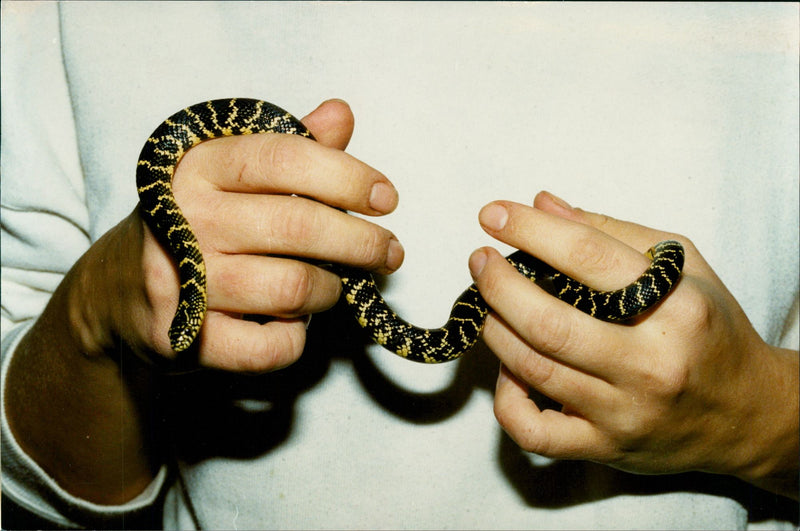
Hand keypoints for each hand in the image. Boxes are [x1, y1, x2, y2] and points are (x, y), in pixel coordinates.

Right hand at [88, 99, 402, 370]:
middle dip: (361, 243)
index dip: (347, 176)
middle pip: (298, 226)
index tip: (387, 199)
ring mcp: (181, 281)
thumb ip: (289, 147)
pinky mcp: (181, 337)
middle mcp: (186, 218)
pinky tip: (291, 323)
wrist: (118, 289)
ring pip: (292, 289)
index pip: (286, 158)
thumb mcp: (232, 175)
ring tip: (332, 288)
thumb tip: (340, 114)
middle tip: (388, 253)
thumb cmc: (198, 224)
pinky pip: (269, 346)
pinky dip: (295, 338)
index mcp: (201, 166)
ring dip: (328, 292)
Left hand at [468, 191, 798, 498]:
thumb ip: (611, 231)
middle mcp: (652, 363)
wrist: (748, 412)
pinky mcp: (605, 447)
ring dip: (494, 329)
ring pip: (534, 369)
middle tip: (479, 260)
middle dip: (498, 284)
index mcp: (677, 307)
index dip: (530, 229)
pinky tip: (508, 369)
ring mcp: (626, 412)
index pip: (587, 257)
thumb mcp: (683, 266)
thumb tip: (542, 204)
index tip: (493, 214)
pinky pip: (534, 432)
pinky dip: (506, 398)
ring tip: (486, 303)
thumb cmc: (709, 328)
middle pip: (549, 322)